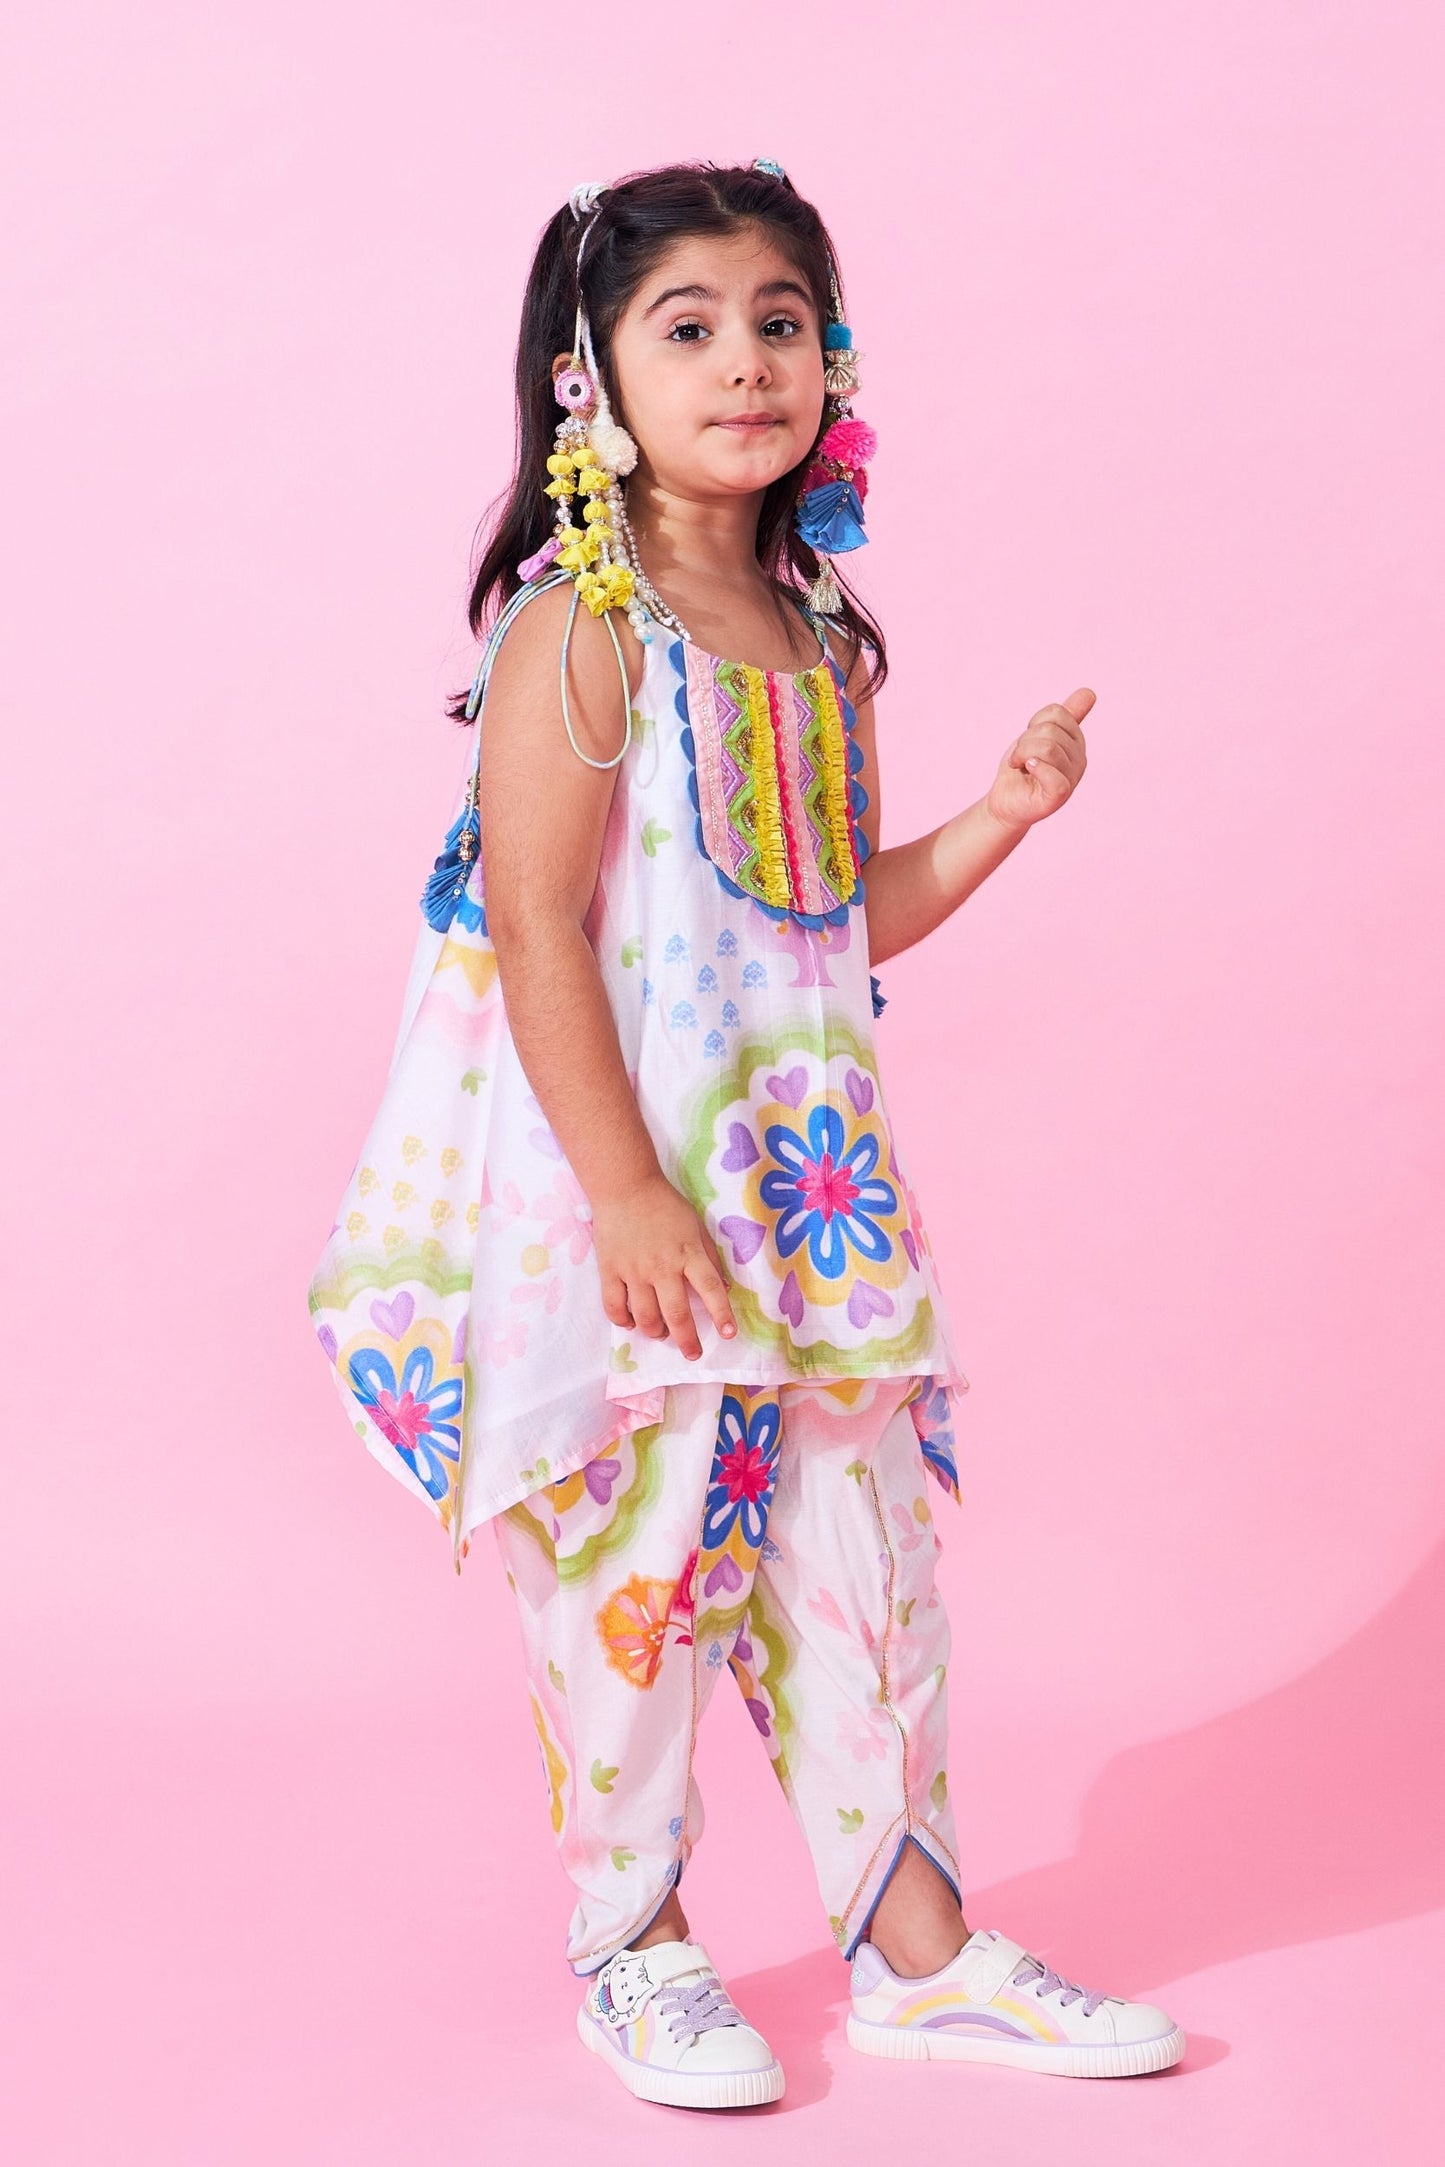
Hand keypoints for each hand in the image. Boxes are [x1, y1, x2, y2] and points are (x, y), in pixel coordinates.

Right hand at [593, 1173, 738, 1359]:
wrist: (625, 1186)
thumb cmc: (665, 1206)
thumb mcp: (696, 1227)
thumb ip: (709, 1257)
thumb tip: (723, 1288)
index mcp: (687, 1254)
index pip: (710, 1289)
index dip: (721, 1314)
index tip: (729, 1334)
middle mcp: (662, 1267)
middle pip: (677, 1313)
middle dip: (687, 1340)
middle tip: (693, 1353)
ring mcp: (634, 1271)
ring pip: (645, 1317)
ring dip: (656, 1332)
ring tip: (661, 1333)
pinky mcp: (609, 1270)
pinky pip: (614, 1306)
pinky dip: (623, 1320)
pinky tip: (630, 1322)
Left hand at [986, 688, 1093, 833]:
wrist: (1006, 801)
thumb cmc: (1022, 768)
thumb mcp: (1040, 735)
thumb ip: (1065, 716)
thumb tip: (1090, 692)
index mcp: (1076, 742)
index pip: (1057, 713)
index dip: (1034, 722)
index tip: (1028, 739)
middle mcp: (1079, 760)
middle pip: (1050, 730)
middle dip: (1025, 741)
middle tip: (1020, 758)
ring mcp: (1071, 779)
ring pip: (1046, 747)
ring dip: (1022, 754)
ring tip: (1020, 766)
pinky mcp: (1059, 796)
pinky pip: (1053, 775)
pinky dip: (1035, 768)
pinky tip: (1028, 771)